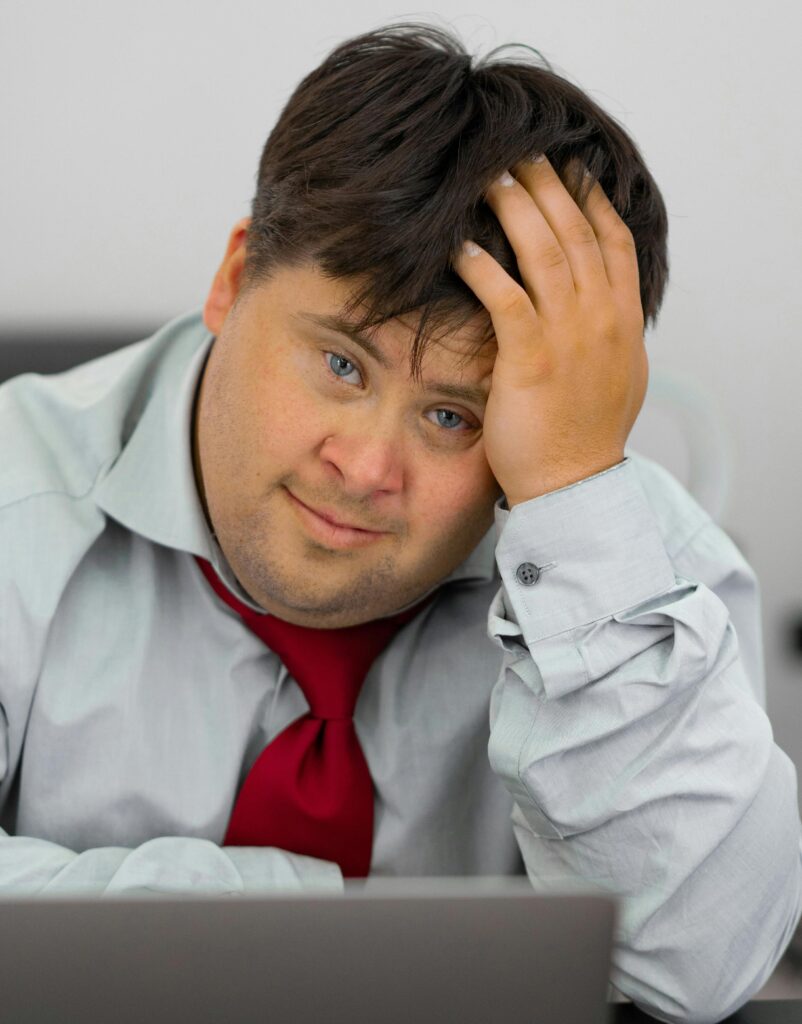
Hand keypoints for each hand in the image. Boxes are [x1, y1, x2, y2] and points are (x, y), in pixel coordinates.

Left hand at [452, 156, 647, 506]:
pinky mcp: (530, 358)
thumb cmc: (585, 436)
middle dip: (548, 186)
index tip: (571, 168)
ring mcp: (569, 336)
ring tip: (488, 179)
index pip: (615, 242)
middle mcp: (602, 319)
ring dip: (515, 208)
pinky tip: (457, 246)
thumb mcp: (616, 376)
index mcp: (623, 321)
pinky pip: (505, 296)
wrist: (574, 484)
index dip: (592, 198)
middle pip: (577, 232)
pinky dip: (481, 266)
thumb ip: (608, 334)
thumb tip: (595, 307)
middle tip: (519, 155)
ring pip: (545, 251)